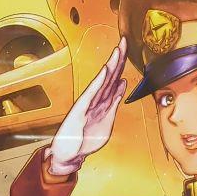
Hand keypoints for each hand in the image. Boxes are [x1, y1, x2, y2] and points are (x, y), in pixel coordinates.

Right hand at [46, 38, 127, 176]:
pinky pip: (92, 94)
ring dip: (110, 66)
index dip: (122, 63)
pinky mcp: (81, 110)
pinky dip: (99, 82)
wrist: (69, 154)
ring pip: (102, 81)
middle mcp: (95, 99)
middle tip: (124, 41)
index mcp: (102, 101)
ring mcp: (88, 104)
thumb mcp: (107, 120)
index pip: (114, 78)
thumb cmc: (85, 139)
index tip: (127, 48)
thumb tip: (122, 85)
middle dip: (118, 58)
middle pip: (109, 75)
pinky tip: (105, 71)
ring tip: (117, 51)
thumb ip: (114, 102)